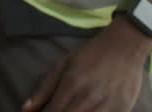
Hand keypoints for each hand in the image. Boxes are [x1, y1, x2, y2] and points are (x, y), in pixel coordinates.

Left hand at [22, 17, 151, 111]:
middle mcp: (88, 98)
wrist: (126, 45)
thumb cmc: (92, 54)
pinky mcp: (121, 111)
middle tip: (58, 111)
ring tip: (71, 110)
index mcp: (71, 85)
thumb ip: (44, 88)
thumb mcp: (64, 64)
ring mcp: (106, 107)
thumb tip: (25, 110)